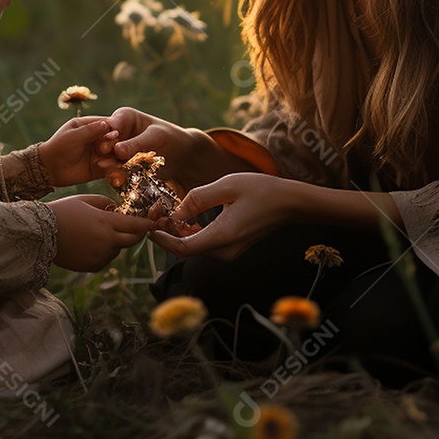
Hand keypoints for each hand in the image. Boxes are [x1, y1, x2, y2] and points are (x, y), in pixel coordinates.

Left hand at [38, 117, 118, 187]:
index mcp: (89, 126)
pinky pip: (111, 167)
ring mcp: (98, 154)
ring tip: (102, 161)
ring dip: (112, 156)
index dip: (112, 129)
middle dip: (112, 143)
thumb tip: (108, 123)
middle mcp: (96, 139)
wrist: (50, 168)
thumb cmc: (60, 147)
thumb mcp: (75, 135)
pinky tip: (102, 167)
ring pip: (114, 153)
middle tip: (103, 149)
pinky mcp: (99, 168)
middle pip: (113, 139)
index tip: (114, 134)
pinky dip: (111, 167)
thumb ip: (92, 130)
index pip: (106, 124)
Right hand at [50, 194, 155, 270]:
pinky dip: (105, 250)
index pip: (135, 225)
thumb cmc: (63, 212)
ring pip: (118, 249)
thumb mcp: (86, 200)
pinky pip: (106, 258)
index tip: (153, 222)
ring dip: (117, 241)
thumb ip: (106, 203)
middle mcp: (106, 242)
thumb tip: (119, 210)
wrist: (41, 234)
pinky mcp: (93, 266)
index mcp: (106, 223)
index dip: (146, 224)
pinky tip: (90, 242)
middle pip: (132, 240)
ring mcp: (100, 256)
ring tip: (99, 231)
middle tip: (134, 226)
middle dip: (136, 233)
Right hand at [101, 106, 249, 190]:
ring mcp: (115, 151)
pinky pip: (115, 172)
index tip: (104, 148)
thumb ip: (137, 143)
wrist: (181, 157)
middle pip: (103, 144)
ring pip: (106, 160)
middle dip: (103, 155)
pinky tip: (120, 183)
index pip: (108, 126)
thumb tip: (117, 150)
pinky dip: (117, 177)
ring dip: (109, 169)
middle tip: (104, 165)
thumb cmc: (171, 138)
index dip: (105, 137)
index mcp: (122, 118)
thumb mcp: (155, 137)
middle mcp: (115, 133)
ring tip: (114, 177)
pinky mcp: (119, 166)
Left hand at [148, 173, 301, 260]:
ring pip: (194, 248)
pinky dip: (191, 234)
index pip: (183, 248)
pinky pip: (204, 245)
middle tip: (157, 212)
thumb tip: (175, 212)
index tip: (149, 225)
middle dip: (167, 233)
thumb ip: (198, 198)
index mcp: (223, 236)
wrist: (288, 203)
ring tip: (169, 212)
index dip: (162, 239)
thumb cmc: (260, 190)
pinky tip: (187, 218)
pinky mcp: (230, 248)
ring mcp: (228, 252)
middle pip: (185, 249)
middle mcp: (224, 251)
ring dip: (178, 233)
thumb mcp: (226, 186)